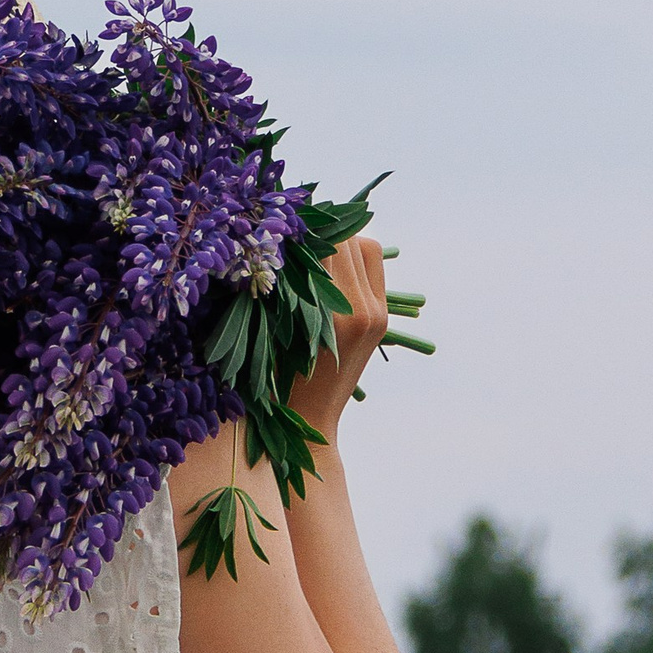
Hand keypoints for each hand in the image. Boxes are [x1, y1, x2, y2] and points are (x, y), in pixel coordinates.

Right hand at [285, 234, 388, 443]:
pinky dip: (351, 264)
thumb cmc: (275, 382)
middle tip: (299, 239)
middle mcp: (365, 311)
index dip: (307, 231)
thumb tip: (277, 240)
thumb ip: (282, 287)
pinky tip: (328, 272)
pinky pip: (372, 273)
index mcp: (336, 315)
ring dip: (342, 246)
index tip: (285, 230)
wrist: (309, 421)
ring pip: (367, 251)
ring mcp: (377, 315)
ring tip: (315, 254)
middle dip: (326, 234)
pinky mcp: (380, 320)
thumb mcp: (272, 330)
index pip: (331, 245)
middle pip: (355, 241)